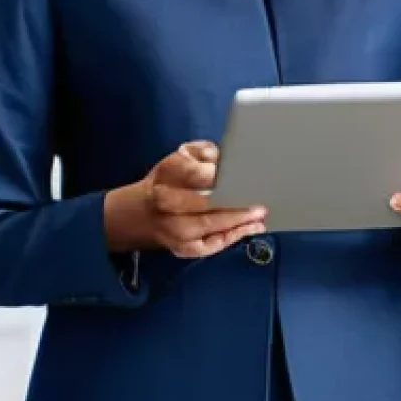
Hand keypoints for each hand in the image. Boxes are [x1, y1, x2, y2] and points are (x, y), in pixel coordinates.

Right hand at [105, 141, 266, 257]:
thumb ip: (200, 152)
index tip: (240, 172)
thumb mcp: (176, 159)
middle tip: (258, 203)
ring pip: (210, 228)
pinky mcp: (182, 249)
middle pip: (205, 205)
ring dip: (239, 223)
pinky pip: (211, 246)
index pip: (194, 175)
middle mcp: (167, 205)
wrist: (140, 215)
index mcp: (165, 178)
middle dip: (234, 205)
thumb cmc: (164, 183)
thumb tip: (222, 157)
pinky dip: (232, 238)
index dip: (217, 175)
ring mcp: (174, 231)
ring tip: (260, 217)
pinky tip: (251, 229)